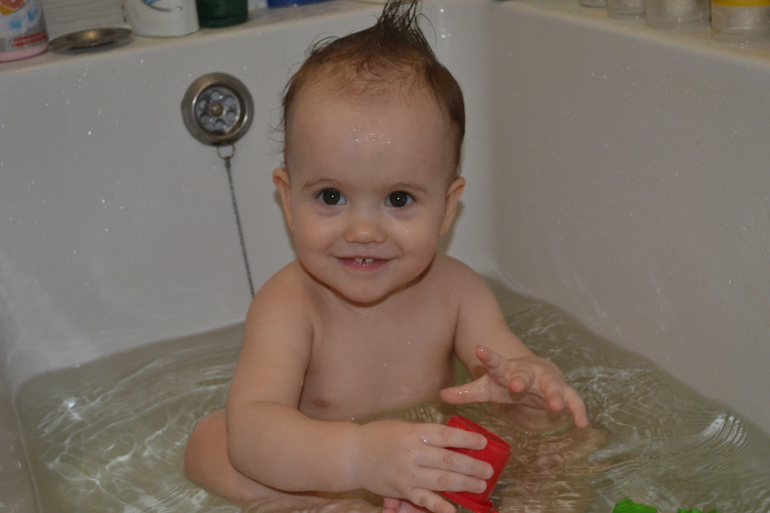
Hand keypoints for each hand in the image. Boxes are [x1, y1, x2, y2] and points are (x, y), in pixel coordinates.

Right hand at [347, 419, 493, 512]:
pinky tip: (452, 509)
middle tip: (489, 470)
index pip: (447, 436)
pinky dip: (438, 506)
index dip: (467, 439)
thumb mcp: (404, 427)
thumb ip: (427, 435)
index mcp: (415, 433)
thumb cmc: (380, 436)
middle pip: (449, 460)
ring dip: (464, 484)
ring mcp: (407, 473)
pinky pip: (423, 499)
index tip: (483, 443)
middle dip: (472, 466)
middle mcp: (413, 452)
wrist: (352, 454)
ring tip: (481, 485)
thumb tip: (456, 442)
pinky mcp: (402, 490)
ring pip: (441, 480)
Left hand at [440, 346, 588, 428]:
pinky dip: (578, 411)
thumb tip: (440, 395)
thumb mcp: (486, 388)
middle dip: (520, 379)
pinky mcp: (563, 392)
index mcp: (506, 370)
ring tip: (556, 406)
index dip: (487, 357)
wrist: (536, 374)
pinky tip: (582, 424)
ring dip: (554, 395)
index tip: (478, 349)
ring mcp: (547, 381)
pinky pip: (573, 401)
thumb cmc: (506, 382)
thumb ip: (465, 392)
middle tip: (516, 386)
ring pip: (552, 386)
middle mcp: (528, 373)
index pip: (495, 362)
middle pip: (524, 374)